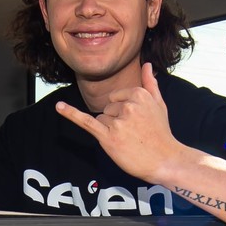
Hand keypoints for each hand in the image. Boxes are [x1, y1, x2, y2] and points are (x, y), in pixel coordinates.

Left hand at [55, 61, 187, 182]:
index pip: (115, 97)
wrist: (165, 160)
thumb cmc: (161, 133)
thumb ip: (150, 83)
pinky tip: (59, 107)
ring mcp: (117, 121)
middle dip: (116, 122)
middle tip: (135, 134)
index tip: (137, 122)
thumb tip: (147, 64)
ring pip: (101, 120)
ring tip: (129, 141)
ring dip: (110, 131)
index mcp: (138, 94)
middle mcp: (127, 105)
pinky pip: (86, 121)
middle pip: (107, 109)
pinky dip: (71, 114)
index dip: (123, 112)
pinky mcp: (108, 137)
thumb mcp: (159, 104)